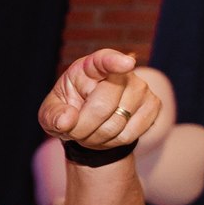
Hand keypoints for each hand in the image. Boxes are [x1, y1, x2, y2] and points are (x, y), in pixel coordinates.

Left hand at [40, 49, 159, 148]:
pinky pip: (128, 135)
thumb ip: (53, 116)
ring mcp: (141, 88)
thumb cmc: (67, 111)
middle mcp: (121, 73)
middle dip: (82, 127)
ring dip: (95, 137)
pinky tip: (105, 134)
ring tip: (89, 130)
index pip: (104, 61)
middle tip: (73, 129)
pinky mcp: (153, 106)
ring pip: (115, 124)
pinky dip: (111, 143)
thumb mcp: (50, 113)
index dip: (115, 62)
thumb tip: (66, 121)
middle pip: (103, 105)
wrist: (88, 124)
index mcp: (90, 67)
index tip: (126, 64)